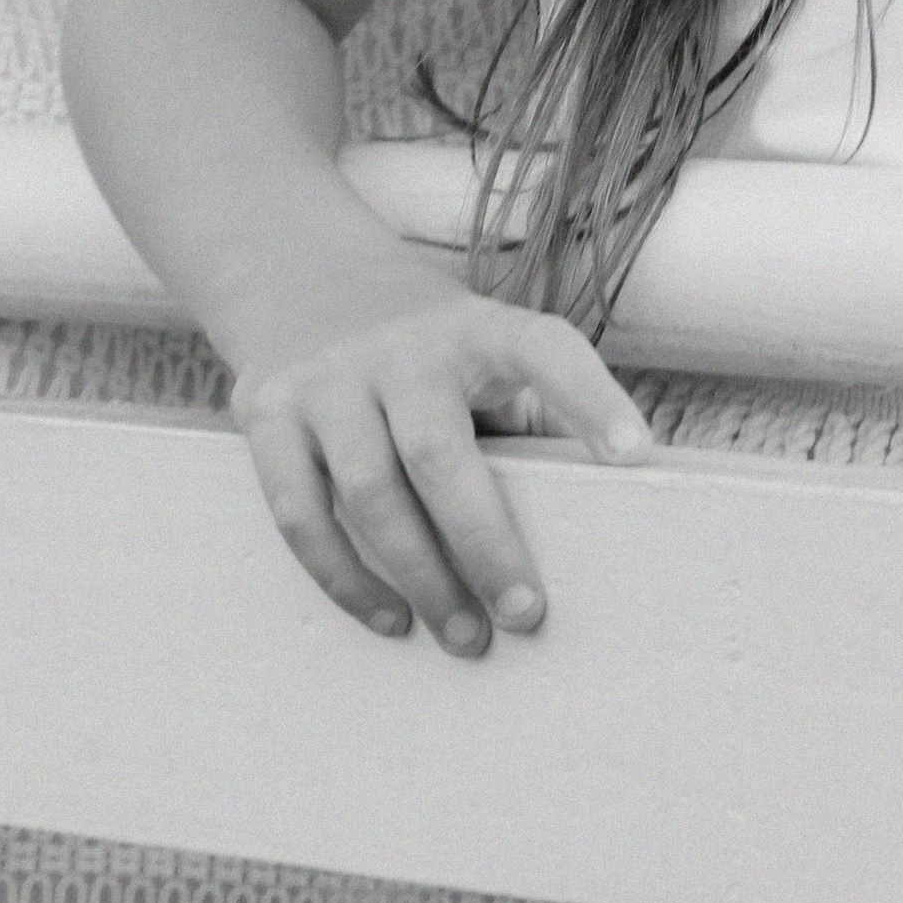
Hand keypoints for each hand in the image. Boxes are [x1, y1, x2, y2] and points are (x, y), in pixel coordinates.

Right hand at [234, 294, 655, 653]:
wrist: (295, 266)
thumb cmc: (422, 343)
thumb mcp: (479, 344)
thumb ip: (521, 410)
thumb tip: (585, 518)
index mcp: (475, 328)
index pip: (543, 350)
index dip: (591, 399)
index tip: (636, 455)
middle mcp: (399, 346)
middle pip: (440, 453)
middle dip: (486, 544)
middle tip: (525, 616)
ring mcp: (326, 376)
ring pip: (370, 493)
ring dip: (421, 577)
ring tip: (464, 636)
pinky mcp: (267, 410)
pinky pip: (301, 512)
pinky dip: (344, 577)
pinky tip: (389, 614)